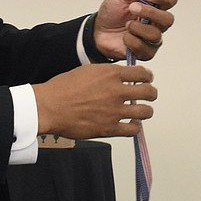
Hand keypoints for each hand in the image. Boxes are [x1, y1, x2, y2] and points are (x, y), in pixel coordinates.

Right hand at [32, 64, 156, 138]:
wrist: (49, 107)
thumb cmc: (62, 88)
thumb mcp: (87, 70)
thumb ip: (106, 74)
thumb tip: (119, 76)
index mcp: (110, 74)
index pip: (142, 73)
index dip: (147, 76)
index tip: (147, 79)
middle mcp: (116, 91)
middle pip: (148, 91)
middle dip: (151, 92)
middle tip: (149, 94)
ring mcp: (114, 111)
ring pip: (145, 111)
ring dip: (147, 110)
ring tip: (143, 111)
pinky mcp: (109, 128)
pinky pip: (133, 129)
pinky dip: (135, 127)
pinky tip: (132, 124)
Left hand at [93, 0, 176, 60]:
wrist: (98, 30)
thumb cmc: (112, 12)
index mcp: (155, 5)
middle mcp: (157, 22)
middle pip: (168, 19)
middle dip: (150, 13)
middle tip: (132, 8)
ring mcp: (153, 38)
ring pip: (155, 35)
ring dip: (137, 28)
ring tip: (126, 24)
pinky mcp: (145, 52)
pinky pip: (144, 48)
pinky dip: (131, 40)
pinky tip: (124, 37)